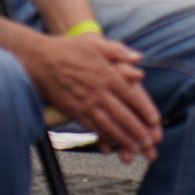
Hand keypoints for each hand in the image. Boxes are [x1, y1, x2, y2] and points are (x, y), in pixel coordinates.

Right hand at [28, 33, 159, 162]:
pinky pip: (91, 128)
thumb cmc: (68, 50)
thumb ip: (118, 52)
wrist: (39, 60)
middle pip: (123, 115)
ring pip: (109, 125)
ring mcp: (85, 104)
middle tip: (150, 144)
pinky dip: (103, 138)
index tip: (155, 121)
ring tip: (136, 150)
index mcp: (107, 75)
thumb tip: (138, 59)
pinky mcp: (73, 112)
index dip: (144, 109)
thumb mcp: (96, 44)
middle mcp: (98, 92)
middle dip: (138, 131)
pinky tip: (111, 146)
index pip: (131, 95)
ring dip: (124, 139)